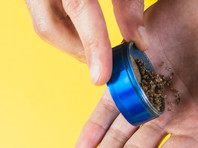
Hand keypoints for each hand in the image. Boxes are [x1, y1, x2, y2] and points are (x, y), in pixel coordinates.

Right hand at [25, 0, 148, 84]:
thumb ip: (129, 3)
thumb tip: (139, 41)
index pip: (79, 9)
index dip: (92, 45)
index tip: (102, 76)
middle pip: (49, 25)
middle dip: (78, 50)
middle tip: (103, 65)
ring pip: (45, 22)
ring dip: (71, 42)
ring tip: (97, 50)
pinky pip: (45, 13)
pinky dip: (66, 28)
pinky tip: (85, 32)